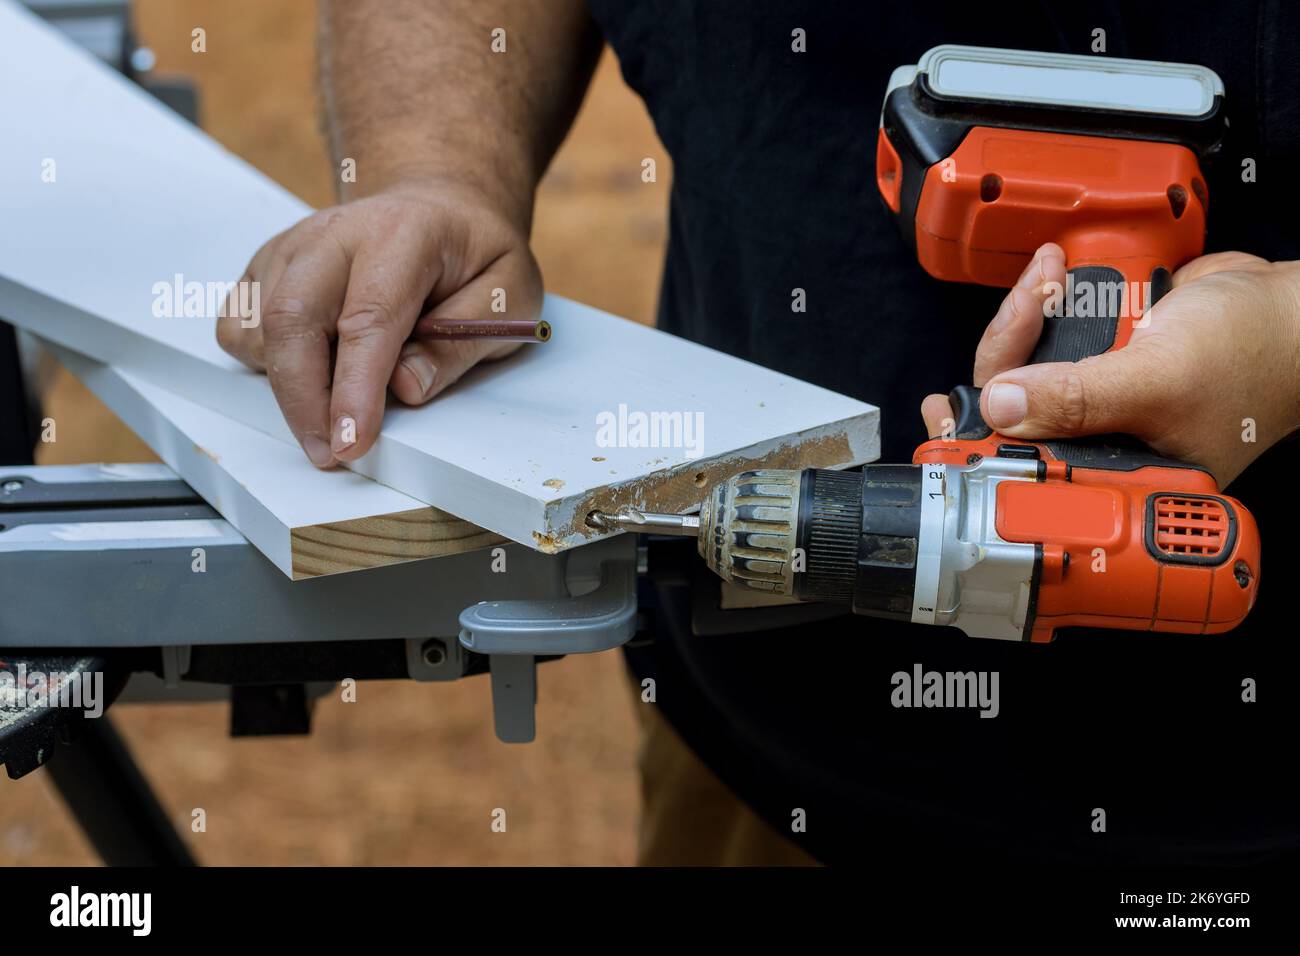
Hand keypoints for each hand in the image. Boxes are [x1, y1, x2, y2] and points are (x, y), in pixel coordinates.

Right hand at [217, 179, 542, 466]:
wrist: (436, 207)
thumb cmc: (472, 255)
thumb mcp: (508, 296)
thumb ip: (462, 342)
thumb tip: (406, 388)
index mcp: (404, 234)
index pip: (368, 319)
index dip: (355, 389)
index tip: (352, 441)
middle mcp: (335, 234)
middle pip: (291, 319)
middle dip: (303, 400)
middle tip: (331, 453)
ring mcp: (292, 247)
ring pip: (257, 328)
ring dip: (288, 386)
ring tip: (336, 405)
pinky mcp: (265, 266)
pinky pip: (239, 327)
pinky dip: (265, 364)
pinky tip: (314, 368)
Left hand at [921, 243, 1299, 485]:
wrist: (1286, 304)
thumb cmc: (1251, 353)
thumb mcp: (1158, 380)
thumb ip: (1076, 399)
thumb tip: (1001, 406)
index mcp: (1108, 469)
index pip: (1022, 459)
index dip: (977, 437)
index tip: (941, 409)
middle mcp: (1094, 437)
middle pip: (1009, 403)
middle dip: (1009, 344)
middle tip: (1030, 299)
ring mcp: (1093, 393)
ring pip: (1020, 361)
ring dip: (1026, 311)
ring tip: (1052, 274)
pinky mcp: (1095, 355)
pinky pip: (1045, 331)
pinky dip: (1045, 298)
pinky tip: (1056, 270)